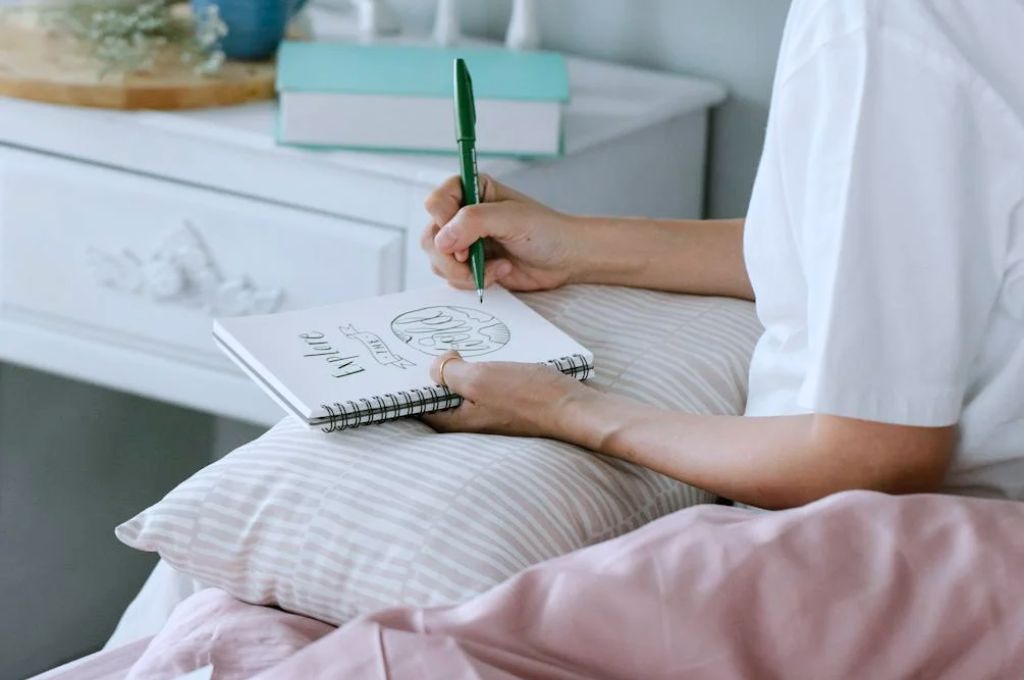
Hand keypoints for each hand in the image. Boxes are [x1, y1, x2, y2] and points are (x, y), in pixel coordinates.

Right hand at [420, 175, 579, 291]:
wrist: (565, 258)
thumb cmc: (546, 230)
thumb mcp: (511, 218)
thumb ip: (474, 222)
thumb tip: (442, 240)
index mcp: (471, 190)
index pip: (435, 203)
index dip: (444, 223)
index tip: (465, 240)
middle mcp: (462, 215)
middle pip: (431, 237)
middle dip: (451, 257)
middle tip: (474, 261)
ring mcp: (464, 242)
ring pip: (438, 261)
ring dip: (464, 272)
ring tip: (497, 268)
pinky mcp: (470, 266)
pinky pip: (452, 278)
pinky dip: (472, 281)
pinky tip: (499, 274)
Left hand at [422, 350, 595, 437]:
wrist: (574, 407)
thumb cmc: (529, 396)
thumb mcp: (480, 379)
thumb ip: (449, 372)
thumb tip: (437, 365)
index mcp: (455, 421)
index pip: (419, 403)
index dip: (411, 380)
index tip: (403, 357)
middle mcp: (470, 422)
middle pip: (442, 394)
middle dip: (436, 370)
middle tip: (430, 342)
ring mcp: (490, 414)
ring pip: (465, 387)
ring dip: (461, 367)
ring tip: (457, 344)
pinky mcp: (509, 405)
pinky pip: (486, 385)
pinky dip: (482, 369)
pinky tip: (487, 354)